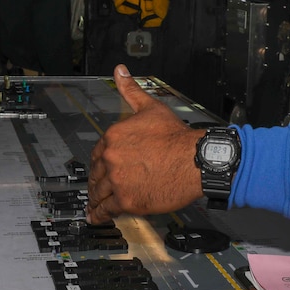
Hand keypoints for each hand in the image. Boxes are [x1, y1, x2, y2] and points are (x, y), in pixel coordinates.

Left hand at [87, 65, 204, 223]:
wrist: (195, 160)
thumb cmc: (177, 137)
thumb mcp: (151, 107)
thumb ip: (131, 90)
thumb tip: (120, 72)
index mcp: (114, 136)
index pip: (98, 152)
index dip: (100, 162)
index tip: (101, 167)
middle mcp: (111, 158)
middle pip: (96, 173)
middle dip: (96, 181)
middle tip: (96, 188)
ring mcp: (117, 180)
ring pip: (99, 192)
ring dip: (95, 199)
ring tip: (94, 205)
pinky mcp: (126, 200)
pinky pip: (106, 209)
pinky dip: (99, 214)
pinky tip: (97, 217)